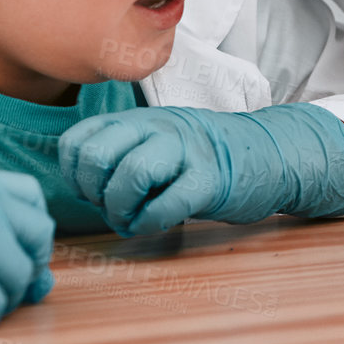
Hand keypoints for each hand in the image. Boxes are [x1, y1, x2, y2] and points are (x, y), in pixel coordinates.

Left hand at [59, 103, 343, 236]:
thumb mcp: (158, 141)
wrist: (268, 155)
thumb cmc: (204, 159)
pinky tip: (155, 223)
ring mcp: (187, 151)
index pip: (78, 141)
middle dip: (94, 194)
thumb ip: (122, 151)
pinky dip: (150, 222)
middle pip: (97, 157)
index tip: (94, 190)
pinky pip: (167, 203)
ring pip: (130, 175)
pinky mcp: (211, 179)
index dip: (74, 175)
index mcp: (141, 119)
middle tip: (113, 207)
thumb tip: (81, 184)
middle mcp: (160, 128)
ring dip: (120, 209)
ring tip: (131, 219)